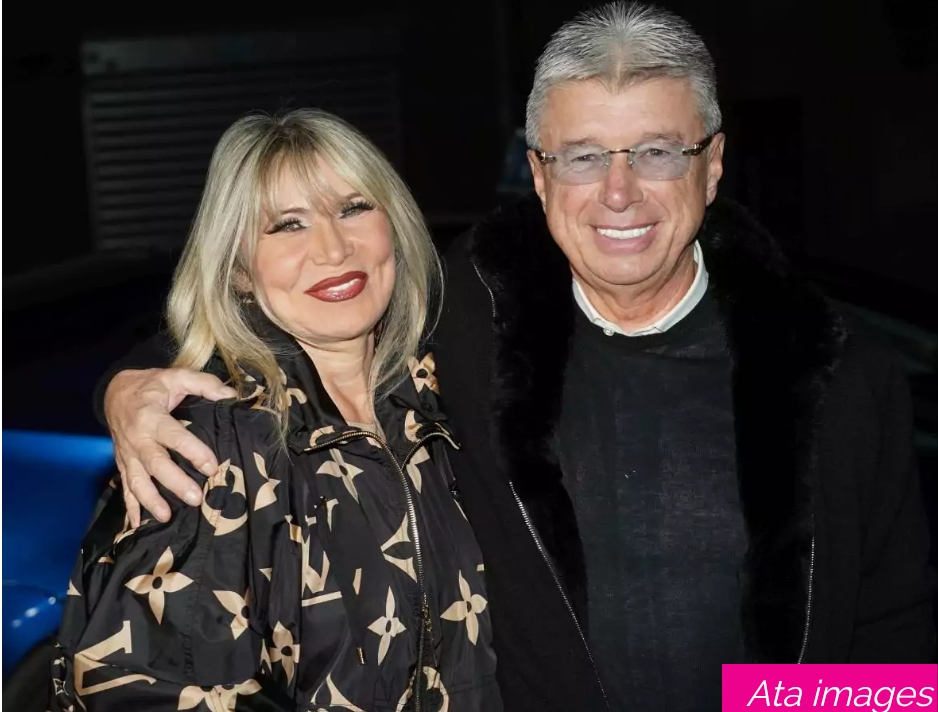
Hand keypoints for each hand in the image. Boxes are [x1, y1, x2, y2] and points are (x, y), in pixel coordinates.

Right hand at [104, 368, 237, 524]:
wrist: (114, 392)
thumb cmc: (151, 385)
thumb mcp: (177, 375)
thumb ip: (204, 384)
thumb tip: (231, 396)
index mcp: (152, 417)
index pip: (174, 437)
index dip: (194, 452)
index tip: (212, 467)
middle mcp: (137, 438)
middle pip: (155, 464)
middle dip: (174, 483)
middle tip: (195, 499)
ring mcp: (127, 454)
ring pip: (137, 480)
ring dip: (150, 500)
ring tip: (167, 517)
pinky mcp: (122, 463)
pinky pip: (124, 487)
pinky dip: (130, 507)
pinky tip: (137, 524)